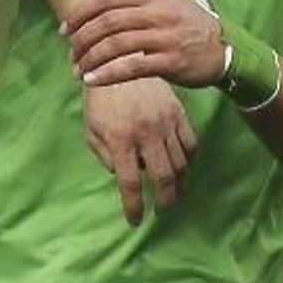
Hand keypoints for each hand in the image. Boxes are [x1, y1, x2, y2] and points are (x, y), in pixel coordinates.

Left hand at [65, 0, 224, 89]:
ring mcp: (166, 37)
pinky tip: (92, 80)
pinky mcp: (171, 62)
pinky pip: (133, 67)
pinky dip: (108, 74)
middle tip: (70, 53)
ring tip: (77, 70)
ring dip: (91, 58)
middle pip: (108, 21)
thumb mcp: (160, 1)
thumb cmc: (187, 25)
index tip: (65, 29)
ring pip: (117, 44)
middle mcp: (158, 13)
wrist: (225, 47)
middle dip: (82, 38)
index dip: (81, 13)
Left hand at [83, 77, 195, 225]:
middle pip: (164, 178)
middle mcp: (146, 134)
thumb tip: (122, 176)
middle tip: (161, 210)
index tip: (135, 221)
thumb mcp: (92, 130)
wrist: (119, 61)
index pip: (130, 184)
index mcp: (120, 140)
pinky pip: (191, 144)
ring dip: (179, 184)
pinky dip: (189, 161)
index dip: (133, 207)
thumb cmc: (100, 99)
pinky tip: (182, 168)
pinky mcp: (178, 113)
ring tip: (172, 193)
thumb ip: (105, 157)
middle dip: (164, 200)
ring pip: (181, 163)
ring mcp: (165, 123)